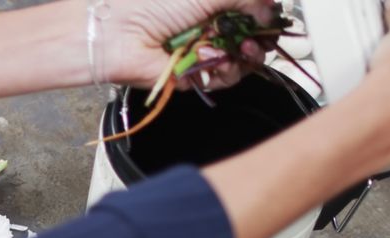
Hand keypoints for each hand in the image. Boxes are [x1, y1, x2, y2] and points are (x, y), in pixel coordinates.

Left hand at [100, 0, 276, 89]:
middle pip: (253, 35)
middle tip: (258, 37)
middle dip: (262, 37)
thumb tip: (271, 9)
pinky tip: (209, 60)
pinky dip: (224, 70)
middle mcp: (209, 23)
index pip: (252, 8)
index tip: (271, 15)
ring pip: (244, 59)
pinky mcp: (195, 75)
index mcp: (211, 1)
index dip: (266, 14)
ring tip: (241, 49)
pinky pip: (225, 78)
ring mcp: (204, 50)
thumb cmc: (151, 4)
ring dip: (248, 55)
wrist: (118, 35)